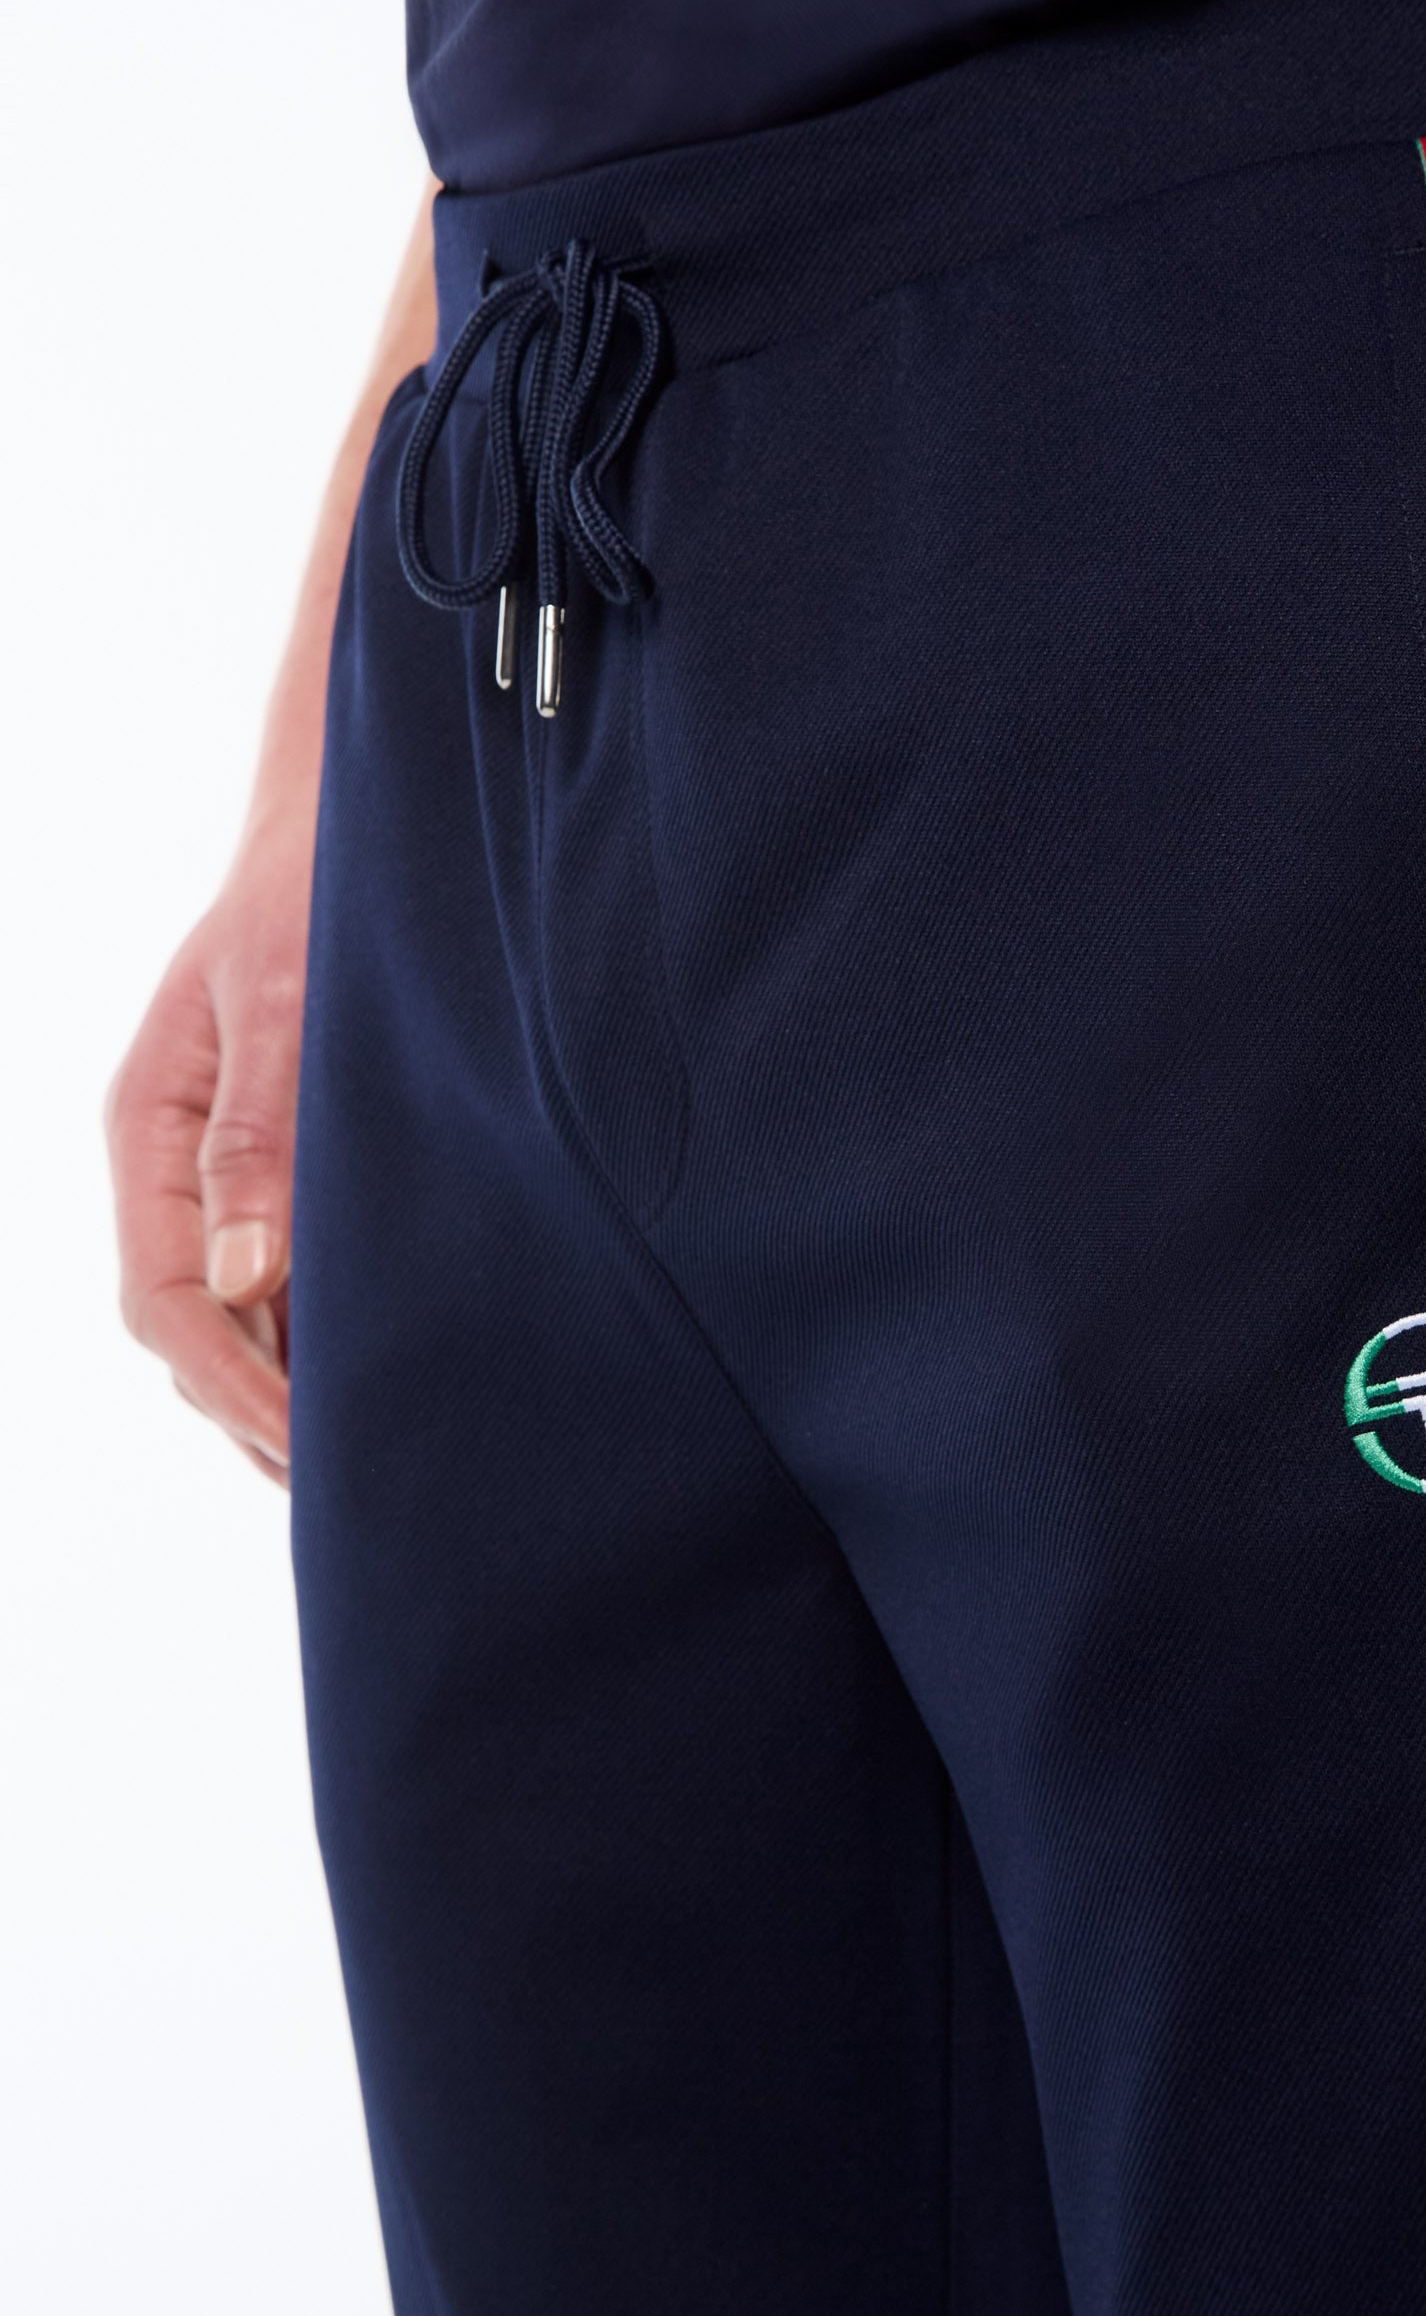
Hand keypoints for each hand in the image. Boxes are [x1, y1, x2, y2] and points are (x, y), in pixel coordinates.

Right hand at [107, 805, 314, 1484]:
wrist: (348, 823)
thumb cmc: (311, 897)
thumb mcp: (284, 1003)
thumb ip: (262, 1137)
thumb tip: (245, 1277)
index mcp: (148, 1129)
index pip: (164, 1297)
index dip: (228, 1383)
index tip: (301, 1442)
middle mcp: (177, 1165)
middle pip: (190, 1331)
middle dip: (254, 1413)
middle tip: (347, 1492)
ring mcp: (226, 1172)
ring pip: (236, 1317)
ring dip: (287, 1391)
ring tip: (372, 1467)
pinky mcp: (286, 1168)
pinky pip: (285, 1278)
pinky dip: (320, 1338)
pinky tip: (386, 1381)